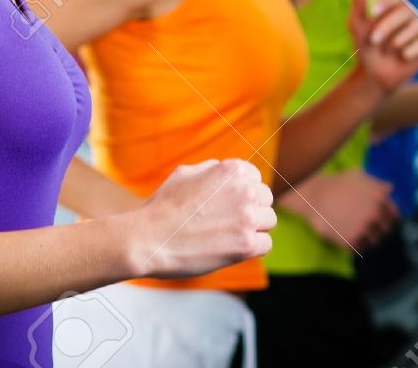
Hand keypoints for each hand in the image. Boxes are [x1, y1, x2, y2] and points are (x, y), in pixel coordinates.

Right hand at [132, 159, 275, 278]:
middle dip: (251, 209)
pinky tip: (232, 248)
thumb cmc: (163, 207)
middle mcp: (244, 190)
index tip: (228, 204)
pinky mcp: (245, 245)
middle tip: (227, 221)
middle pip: (266, 200)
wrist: (148, 239)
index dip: (243, 193)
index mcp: (232, 170)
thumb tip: (230, 173)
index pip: (256, 179)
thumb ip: (213, 170)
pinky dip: (251, 248)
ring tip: (228, 235)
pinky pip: (265, 244)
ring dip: (253, 229)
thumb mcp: (186, 173)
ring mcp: (247, 218)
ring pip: (268, 221)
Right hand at [279, 170, 398, 251]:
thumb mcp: (358, 175)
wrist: (313, 197)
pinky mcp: (352, 241)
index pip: (395, 215)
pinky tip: (353, 241)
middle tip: (372, 229)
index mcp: (380, 197)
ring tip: (362, 236)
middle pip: (386, 229)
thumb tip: (389, 188)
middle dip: (380, 229)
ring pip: (375, 241)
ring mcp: (364, 228)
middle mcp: (375, 213)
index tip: (385, 221)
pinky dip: (359, 246)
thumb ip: (376, 183)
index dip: (390, 218)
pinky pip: (361, 248)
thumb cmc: (335, 183)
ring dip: (370, 239)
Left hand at [348, 0, 417, 94]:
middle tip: (374, 40)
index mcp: (395, 7)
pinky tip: (403, 57)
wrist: (373, 75)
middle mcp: (411, 15)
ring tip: (388, 51)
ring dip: (396, 41)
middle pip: (406, 11)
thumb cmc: (365, 46)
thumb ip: (359, 0)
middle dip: (387, 26)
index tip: (373, 12)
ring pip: (416, 28)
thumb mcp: (357, 24)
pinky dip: (409, 51)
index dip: (387, 2)